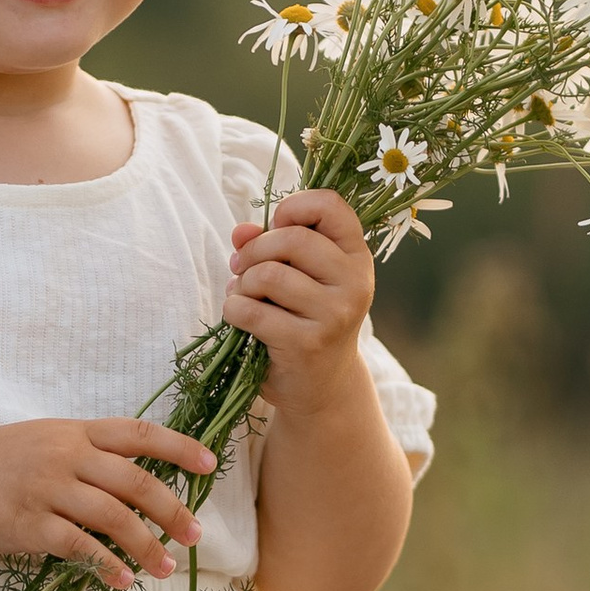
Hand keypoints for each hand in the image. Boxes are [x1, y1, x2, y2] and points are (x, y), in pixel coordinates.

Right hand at [0, 416, 217, 590]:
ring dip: (147, 545)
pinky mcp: (28, 524)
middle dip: (173, 510)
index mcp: (73, 431)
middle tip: (194, 536)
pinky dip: (106, 564)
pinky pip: (80, 546)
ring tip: (165, 568)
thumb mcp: (42, 441)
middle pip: (136, 481)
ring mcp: (47, 489)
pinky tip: (121, 579)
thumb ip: (85, 454)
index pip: (138, 433)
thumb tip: (136, 479)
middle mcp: (65, 455)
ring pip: (114, 516)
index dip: (180, 447)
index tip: (211, 466)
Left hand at [225, 190, 376, 409]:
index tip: (277, 227)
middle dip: (254, 251)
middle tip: (241, 268)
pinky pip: (252, 311)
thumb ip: (269, 245)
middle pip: (291, 238)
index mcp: (356, 256)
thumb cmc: (304, 320)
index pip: (330, 205)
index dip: (293, 207)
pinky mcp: (308, 343)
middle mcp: (354, 282)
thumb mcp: (296, 276)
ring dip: (242, 284)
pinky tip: (240, 317)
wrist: (321, 385)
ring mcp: (336, 314)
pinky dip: (234, 310)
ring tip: (243, 296)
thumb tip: (240, 231)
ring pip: (269, 275)